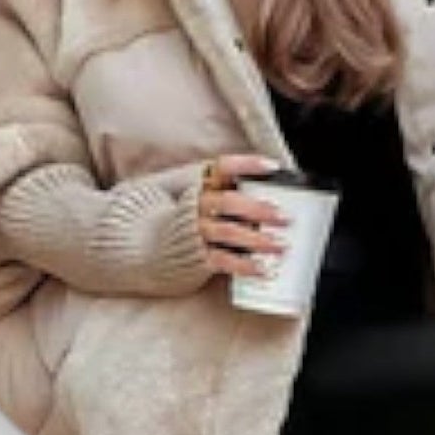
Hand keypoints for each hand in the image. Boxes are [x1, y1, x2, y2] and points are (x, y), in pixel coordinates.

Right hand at [196, 154, 290, 281]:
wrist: (151, 245)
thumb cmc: (186, 220)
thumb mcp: (200, 197)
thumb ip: (226, 190)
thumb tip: (267, 192)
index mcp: (201, 185)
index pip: (223, 167)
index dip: (247, 164)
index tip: (272, 167)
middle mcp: (198, 206)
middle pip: (228, 202)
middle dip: (258, 209)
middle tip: (283, 216)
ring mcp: (197, 232)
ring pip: (228, 231)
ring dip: (257, 239)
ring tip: (280, 245)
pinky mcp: (198, 257)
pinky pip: (223, 260)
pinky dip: (244, 266)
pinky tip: (262, 269)